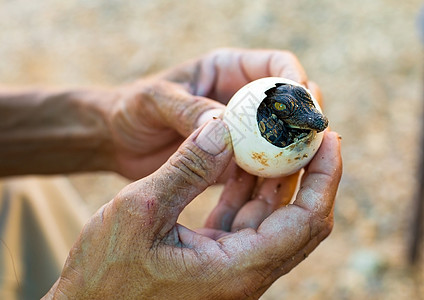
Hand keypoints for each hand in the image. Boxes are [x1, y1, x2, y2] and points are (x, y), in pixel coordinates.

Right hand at [44, 119, 341, 298]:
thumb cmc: (103, 273)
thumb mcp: (141, 211)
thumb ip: (186, 168)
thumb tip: (225, 126)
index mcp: (236, 269)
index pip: (305, 221)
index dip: (324, 177)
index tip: (330, 138)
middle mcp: (243, 274)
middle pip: (298, 220)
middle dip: (309, 173)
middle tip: (311, 132)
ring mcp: (231, 269)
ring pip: (271, 218)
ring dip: (277, 178)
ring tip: (279, 139)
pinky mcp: (214, 261)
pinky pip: (244, 221)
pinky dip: (248, 190)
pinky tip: (244, 163)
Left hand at [107, 48, 308, 178]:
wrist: (118, 141)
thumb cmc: (132, 109)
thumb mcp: (154, 101)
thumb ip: (187, 109)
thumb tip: (223, 124)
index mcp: (226, 71)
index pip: (277, 67)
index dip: (296, 82)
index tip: (304, 103)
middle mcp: (240, 100)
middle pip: (289, 104)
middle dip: (304, 119)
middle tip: (312, 140)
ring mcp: (240, 132)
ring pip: (281, 138)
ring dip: (294, 151)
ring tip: (302, 167)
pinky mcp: (233, 160)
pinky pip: (262, 166)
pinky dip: (272, 175)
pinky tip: (275, 189)